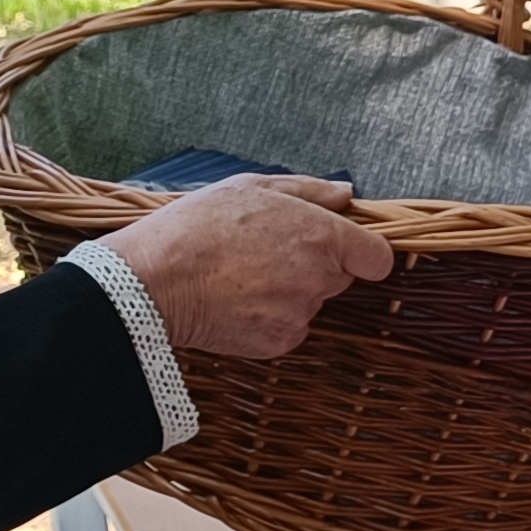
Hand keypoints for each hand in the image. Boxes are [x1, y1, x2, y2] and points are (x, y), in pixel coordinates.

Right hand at [100, 176, 392, 359]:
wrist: (153, 282)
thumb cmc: (197, 228)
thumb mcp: (252, 187)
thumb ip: (309, 191)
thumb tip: (346, 195)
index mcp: (321, 237)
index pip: (377, 258)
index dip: (363, 251)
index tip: (344, 247)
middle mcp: (319, 279)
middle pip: (339, 277)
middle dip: (316, 265)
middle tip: (267, 252)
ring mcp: (300, 315)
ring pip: (310, 302)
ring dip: (289, 291)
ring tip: (241, 275)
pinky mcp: (279, 342)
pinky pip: (287, 327)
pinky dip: (269, 317)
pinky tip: (235, 300)